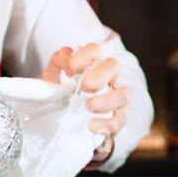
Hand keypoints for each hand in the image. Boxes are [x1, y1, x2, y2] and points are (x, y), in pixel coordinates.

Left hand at [41, 43, 127, 169]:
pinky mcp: (114, 120)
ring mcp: (112, 99)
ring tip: (88, 106)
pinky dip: (106, 124)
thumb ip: (58, 63)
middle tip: (83, 87)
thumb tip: (63, 55)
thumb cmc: (59, 92)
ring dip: (106, 100)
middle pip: (114, 66)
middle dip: (98, 76)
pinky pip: (119, 121)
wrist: (57, 119)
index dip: (84, 57)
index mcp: (91, 64)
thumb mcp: (53, 75)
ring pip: (124, 95)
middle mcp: (106, 78)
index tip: (69, 70)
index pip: (95, 50)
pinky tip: (90, 126)